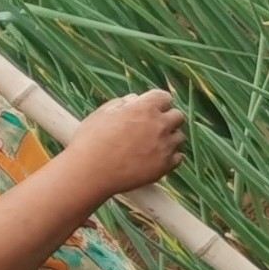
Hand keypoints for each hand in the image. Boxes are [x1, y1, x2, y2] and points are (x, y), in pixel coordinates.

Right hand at [63, 90, 186, 197]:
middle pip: (178, 116)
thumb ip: (122, 103)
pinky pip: (178, 157)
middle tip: (153, 126)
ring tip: (152, 144)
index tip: (152, 107)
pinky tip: (156, 157)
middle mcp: (159, 125)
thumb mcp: (101, 114)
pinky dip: (170, 157)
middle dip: (167, 118)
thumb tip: (135, 99)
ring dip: (169, 138)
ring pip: (180, 137)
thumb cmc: (89, 141)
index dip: (158, 102)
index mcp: (143, 108)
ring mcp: (164, 146)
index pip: (164, 97)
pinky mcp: (165, 166)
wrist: (89, 173)